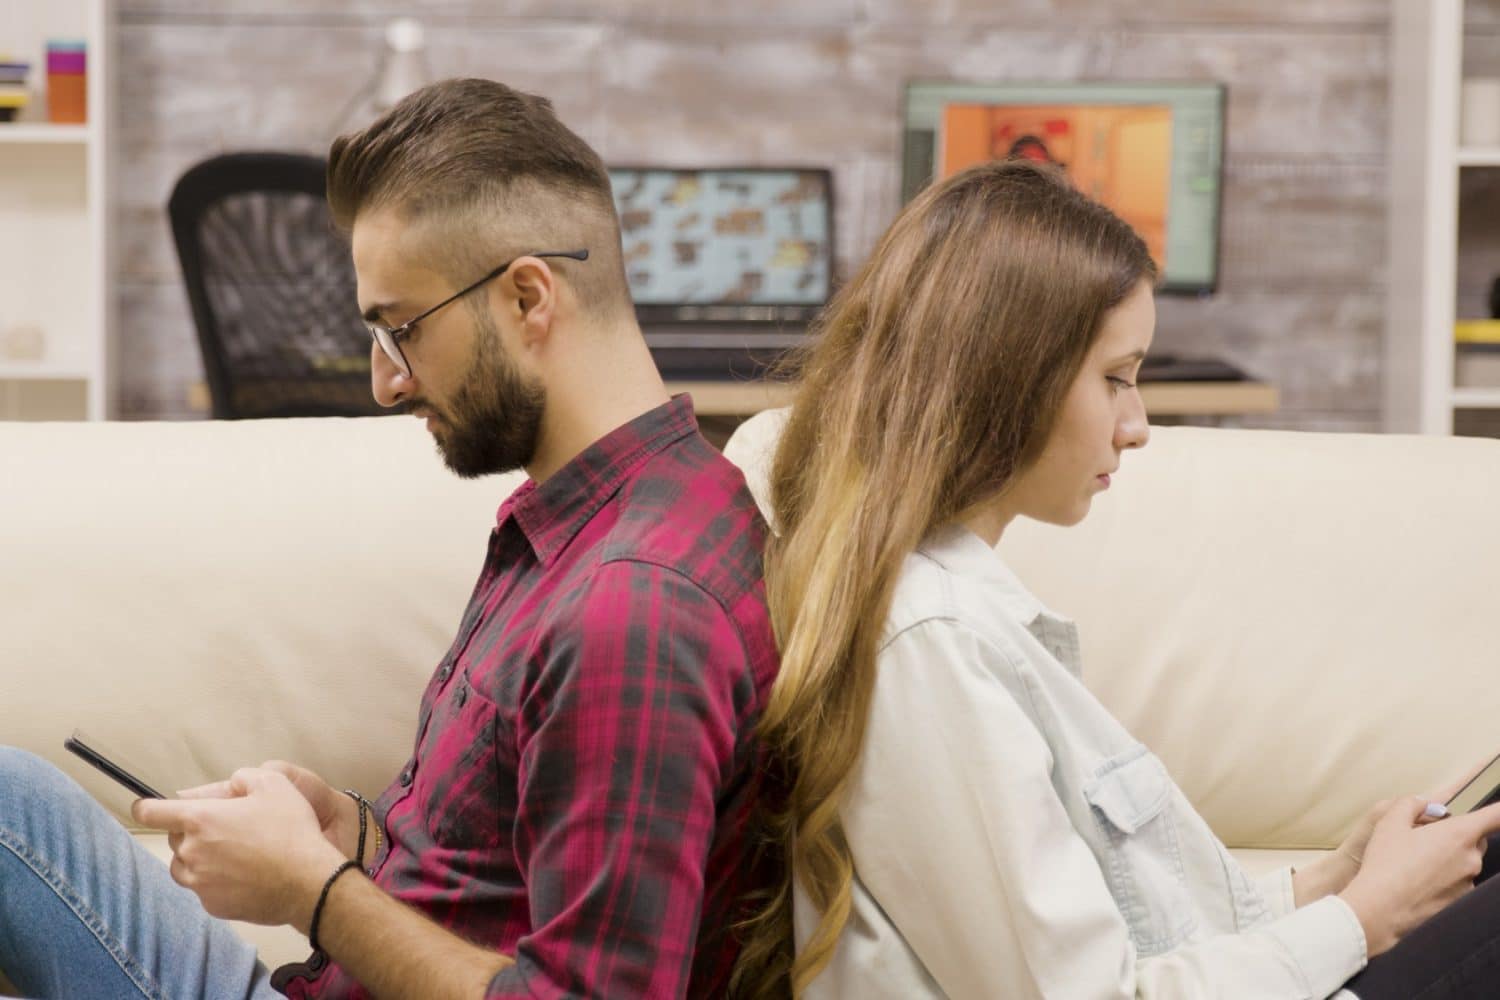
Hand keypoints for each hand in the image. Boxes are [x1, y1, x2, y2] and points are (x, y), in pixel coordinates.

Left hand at [133, 767, 346, 925]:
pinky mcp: (212, 905)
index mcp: (200, 819)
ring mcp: (199, 883)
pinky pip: (204, 889)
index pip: (151, 812)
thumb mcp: (274, 783)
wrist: (308, 881)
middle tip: (228, 828)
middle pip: (175, 838)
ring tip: (235, 853)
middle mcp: (191, 852)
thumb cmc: (291, 831)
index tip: (143, 807)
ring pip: (185, 867)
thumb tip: (232, 784)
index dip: (144, 807)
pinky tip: (246, 874)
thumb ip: (244, 777)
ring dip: (200, 858)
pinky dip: (217, 881)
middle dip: (193, 831)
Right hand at [1338, 797, 1499, 956]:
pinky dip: (1442, 880)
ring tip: (1414, 865)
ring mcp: (1468, 883)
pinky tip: (1417, 883)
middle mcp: (1471, 859)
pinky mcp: (1460, 902)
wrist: (1382, 910)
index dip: (1499, 811)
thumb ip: (1410, 804)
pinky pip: (1457, 883)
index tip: (1497, 811)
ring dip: (1447, 859)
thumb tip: (1421, 803)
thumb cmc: (1386, 864)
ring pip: (1464, 862)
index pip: (1496, 816)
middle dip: (1456, 835)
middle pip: (1476, 839)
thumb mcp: (1389, 823)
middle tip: (1425, 838)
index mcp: (1459, 834)